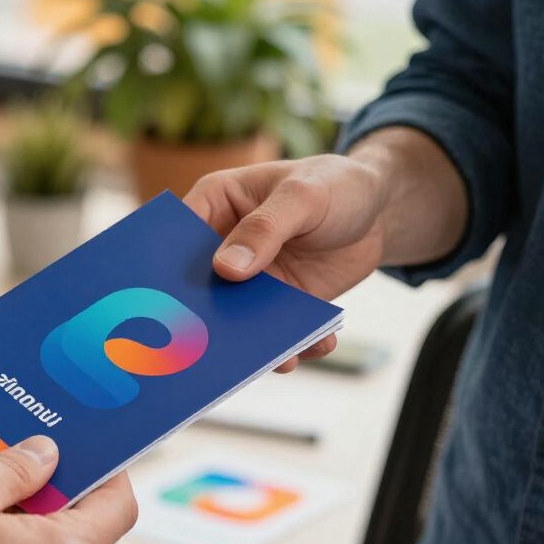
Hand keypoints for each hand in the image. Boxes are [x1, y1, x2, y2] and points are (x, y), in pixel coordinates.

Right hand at [185, 152, 388, 369]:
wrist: (377, 212)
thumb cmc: (334, 184)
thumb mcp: (303, 195)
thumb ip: (265, 228)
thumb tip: (225, 269)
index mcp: (214, 206)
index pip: (176, 239)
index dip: (167, 270)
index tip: (170, 302)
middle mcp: (223, 247)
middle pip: (201, 289)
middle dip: (207, 319)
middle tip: (213, 348)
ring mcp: (250, 280)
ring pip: (237, 319)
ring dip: (253, 343)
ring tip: (279, 358)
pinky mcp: (278, 305)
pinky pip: (277, 332)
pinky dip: (295, 344)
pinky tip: (316, 344)